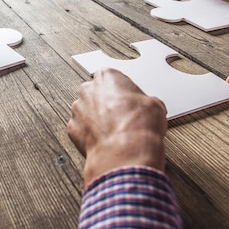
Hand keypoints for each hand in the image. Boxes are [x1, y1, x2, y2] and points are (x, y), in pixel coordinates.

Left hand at [68, 68, 166, 186]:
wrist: (125, 151)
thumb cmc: (138, 125)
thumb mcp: (155, 105)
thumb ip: (146, 101)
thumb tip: (148, 108)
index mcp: (107, 76)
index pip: (114, 78)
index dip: (123, 92)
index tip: (131, 101)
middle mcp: (88, 90)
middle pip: (97, 93)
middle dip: (107, 103)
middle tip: (122, 116)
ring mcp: (78, 109)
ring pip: (87, 112)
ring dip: (97, 119)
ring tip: (114, 131)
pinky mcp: (72, 129)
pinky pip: (82, 130)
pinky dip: (91, 135)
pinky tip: (105, 141)